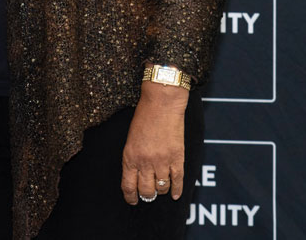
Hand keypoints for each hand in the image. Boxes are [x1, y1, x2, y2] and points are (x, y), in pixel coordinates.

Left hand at [120, 82, 188, 204]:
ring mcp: (162, 161)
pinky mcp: (177, 158)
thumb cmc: (144, 118)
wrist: (161, 104)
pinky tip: (176, 195)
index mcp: (129, 157)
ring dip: (161, 191)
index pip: (128, 186)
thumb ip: (133, 158)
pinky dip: (177, 190)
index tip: (132, 200)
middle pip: (146, 191)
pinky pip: (178, 180)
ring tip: (161, 189)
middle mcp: (145, 162)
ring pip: (162, 188)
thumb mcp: (131, 139)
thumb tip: (137, 175)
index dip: (130, 197)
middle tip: (149, 195)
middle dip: (147, 196)